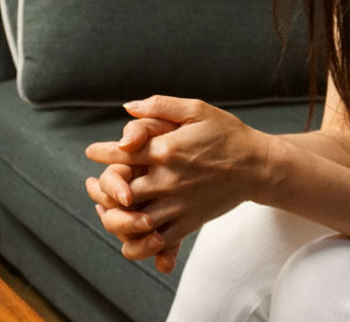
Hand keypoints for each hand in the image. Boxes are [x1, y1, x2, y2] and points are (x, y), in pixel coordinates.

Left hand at [85, 96, 273, 267]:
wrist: (257, 166)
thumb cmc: (228, 134)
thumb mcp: (197, 110)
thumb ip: (160, 106)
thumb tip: (128, 108)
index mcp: (166, 149)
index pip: (120, 153)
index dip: (102, 152)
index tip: (93, 152)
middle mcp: (166, 180)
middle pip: (118, 190)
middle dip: (100, 188)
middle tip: (92, 184)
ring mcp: (176, 204)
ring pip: (131, 220)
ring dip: (113, 217)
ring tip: (106, 210)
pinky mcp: (187, 222)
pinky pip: (155, 242)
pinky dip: (138, 244)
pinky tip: (131, 235)